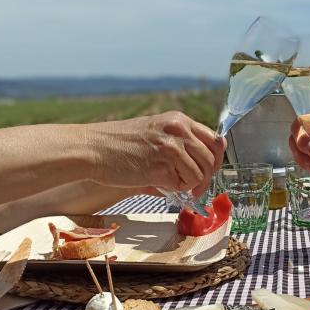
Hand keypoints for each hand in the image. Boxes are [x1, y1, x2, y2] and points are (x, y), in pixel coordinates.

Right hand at [89, 112, 225, 196]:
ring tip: (170, 181)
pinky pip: (181, 185)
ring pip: (199, 175)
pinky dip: (174, 189)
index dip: (217, 159)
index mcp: (179, 120)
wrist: (92, 148)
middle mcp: (178, 131)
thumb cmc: (120, 143)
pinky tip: (158, 181)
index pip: (215, 140)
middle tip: (194, 187)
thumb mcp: (156, 131)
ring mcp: (170, 149)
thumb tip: (205, 166)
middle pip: (211, 160)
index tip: (210, 170)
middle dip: (206, 178)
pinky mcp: (160, 168)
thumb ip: (180, 144)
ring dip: (188, 184)